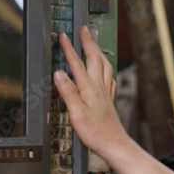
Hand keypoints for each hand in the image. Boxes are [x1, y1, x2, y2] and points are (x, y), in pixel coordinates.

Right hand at [53, 26, 126, 158]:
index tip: (63, 35)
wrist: (114, 144)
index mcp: (89, 89)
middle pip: (94, 59)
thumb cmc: (96, 132)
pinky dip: (106, 69)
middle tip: (83, 30)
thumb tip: (59, 74)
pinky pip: (110, 78)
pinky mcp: (109, 101)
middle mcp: (100, 88)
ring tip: (94, 44)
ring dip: (98, 52)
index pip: (77, 64)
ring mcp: (106, 93)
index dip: (69, 48)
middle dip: (88, 42)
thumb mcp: (76, 113)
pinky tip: (106, 71)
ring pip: (104, 66)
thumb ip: (68, 92)